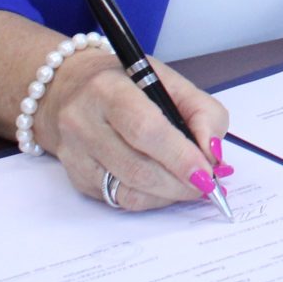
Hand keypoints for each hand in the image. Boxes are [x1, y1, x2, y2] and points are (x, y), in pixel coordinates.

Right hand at [35, 51, 231, 210]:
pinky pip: (118, 200)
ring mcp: (75, 155)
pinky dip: (151, 199)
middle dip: (179, 183)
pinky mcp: (76, 178)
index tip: (207, 172)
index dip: (179, 155)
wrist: (69, 88)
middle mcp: (83, 123)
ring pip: (127, 191)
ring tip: (191, 186)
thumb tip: (213, 155)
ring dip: (168, 195)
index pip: (145, 129)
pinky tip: (166, 188)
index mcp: (108, 90)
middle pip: (136, 167)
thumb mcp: (170, 81)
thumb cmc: (127, 83)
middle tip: (207, 185)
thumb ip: (202, 113)